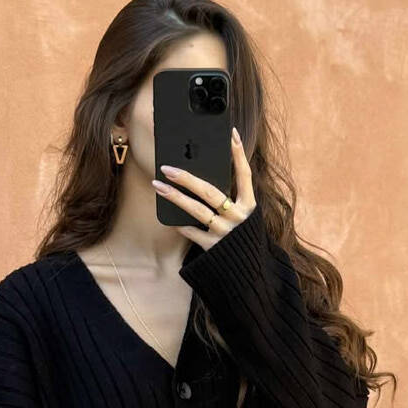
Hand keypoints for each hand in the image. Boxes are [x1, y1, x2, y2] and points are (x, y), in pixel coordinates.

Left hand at [152, 126, 255, 252]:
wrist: (247, 273)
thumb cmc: (241, 238)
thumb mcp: (243, 217)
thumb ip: (231, 200)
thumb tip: (202, 179)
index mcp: (250, 206)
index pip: (245, 174)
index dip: (238, 154)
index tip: (230, 134)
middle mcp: (238, 218)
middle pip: (210, 192)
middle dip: (187, 177)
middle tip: (167, 167)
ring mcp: (225, 233)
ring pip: (197, 210)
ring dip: (175, 197)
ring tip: (157, 185)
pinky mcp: (213, 248)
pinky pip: (192, 232)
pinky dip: (181, 225)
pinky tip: (169, 218)